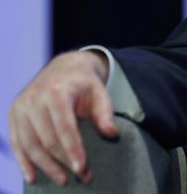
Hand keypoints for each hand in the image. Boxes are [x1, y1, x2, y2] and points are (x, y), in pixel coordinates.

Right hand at [7, 51, 116, 185]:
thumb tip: (112, 135)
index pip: (64, 127)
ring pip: (30, 144)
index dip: (73, 149)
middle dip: (63, 161)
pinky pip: (17, 142)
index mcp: (57, 91)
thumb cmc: (85, 84)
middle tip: (81, 176)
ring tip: (63, 180)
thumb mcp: (100, 93)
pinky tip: (33, 176)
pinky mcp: (13, 114)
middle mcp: (34, 99)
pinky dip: (23, 161)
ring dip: (45, 166)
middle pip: (47, 139)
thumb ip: (105, 114)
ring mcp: (21, 107)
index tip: (82, 168)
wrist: (64, 68)